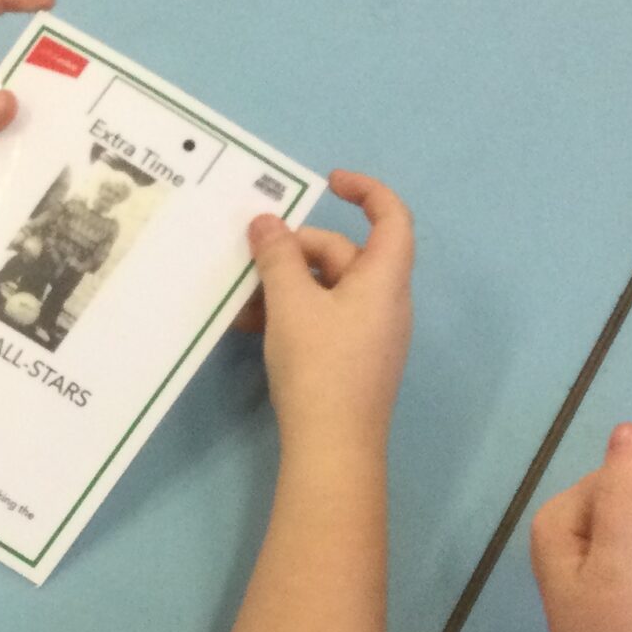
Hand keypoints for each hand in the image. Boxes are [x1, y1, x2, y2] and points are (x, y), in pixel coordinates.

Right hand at [244, 171, 413, 454]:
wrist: (332, 449)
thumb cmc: (319, 367)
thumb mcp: (290, 303)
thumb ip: (276, 256)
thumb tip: (265, 222)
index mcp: (384, 279)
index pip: (391, 217)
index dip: (366, 190)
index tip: (328, 182)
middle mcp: (385, 303)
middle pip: (344, 254)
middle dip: (296, 249)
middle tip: (252, 256)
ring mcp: (370, 334)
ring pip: (326, 290)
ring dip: (284, 285)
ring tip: (240, 298)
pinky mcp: (352, 361)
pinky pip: (322, 320)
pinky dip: (290, 314)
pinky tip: (248, 326)